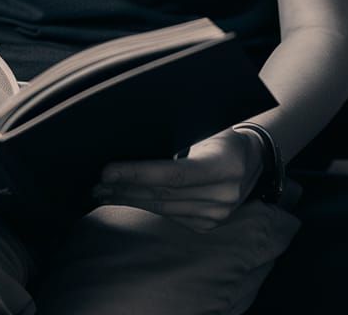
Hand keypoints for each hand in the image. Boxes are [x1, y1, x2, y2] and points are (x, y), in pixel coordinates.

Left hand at [91, 126, 265, 230]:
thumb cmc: (222, 132)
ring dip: (128, 198)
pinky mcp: (208, 224)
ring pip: (162, 207)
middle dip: (125, 187)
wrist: (252, 157)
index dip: (139, 173)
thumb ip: (179, 131)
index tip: (108, 170)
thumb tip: (131, 132)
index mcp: (225, 166)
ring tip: (101, 190)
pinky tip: (122, 197)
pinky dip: (143, 205)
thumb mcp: (207, 124)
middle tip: (95, 180)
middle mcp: (224, 195)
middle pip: (164, 193)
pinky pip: (169, 215)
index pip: (174, 174)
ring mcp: (217, 214)